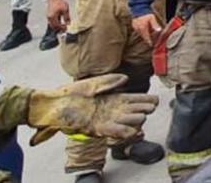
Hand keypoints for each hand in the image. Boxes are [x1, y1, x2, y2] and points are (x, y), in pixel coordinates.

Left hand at [26, 73, 159, 145]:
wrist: (55, 103)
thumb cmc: (72, 92)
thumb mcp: (94, 83)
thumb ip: (110, 81)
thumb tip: (126, 78)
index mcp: (112, 99)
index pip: (133, 100)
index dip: (144, 101)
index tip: (155, 100)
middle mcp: (111, 111)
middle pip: (132, 111)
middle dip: (142, 110)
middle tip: (151, 108)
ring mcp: (104, 120)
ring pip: (123, 122)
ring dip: (133, 120)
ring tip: (142, 117)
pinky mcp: (95, 128)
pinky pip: (110, 131)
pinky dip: (120, 131)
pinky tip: (129, 130)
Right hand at [46, 0, 70, 31]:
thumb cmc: (59, 2)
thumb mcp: (65, 10)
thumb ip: (66, 18)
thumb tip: (68, 24)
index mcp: (52, 17)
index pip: (57, 26)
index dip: (62, 28)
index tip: (66, 28)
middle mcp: (49, 17)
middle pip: (53, 26)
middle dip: (59, 28)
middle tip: (65, 28)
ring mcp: (48, 16)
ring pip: (52, 24)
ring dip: (57, 25)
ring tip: (63, 25)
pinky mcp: (49, 14)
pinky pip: (52, 20)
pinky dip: (56, 22)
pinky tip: (61, 21)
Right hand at [131, 13, 160, 45]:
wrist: (139, 7)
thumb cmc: (146, 13)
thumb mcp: (152, 18)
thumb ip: (155, 25)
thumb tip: (159, 30)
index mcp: (142, 28)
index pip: (146, 37)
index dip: (148, 41)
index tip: (150, 44)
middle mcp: (138, 28)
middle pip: (143, 36)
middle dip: (147, 37)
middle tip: (151, 38)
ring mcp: (135, 27)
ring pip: (140, 33)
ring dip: (144, 33)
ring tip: (148, 31)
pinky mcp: (133, 25)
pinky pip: (138, 30)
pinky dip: (141, 30)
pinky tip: (144, 27)